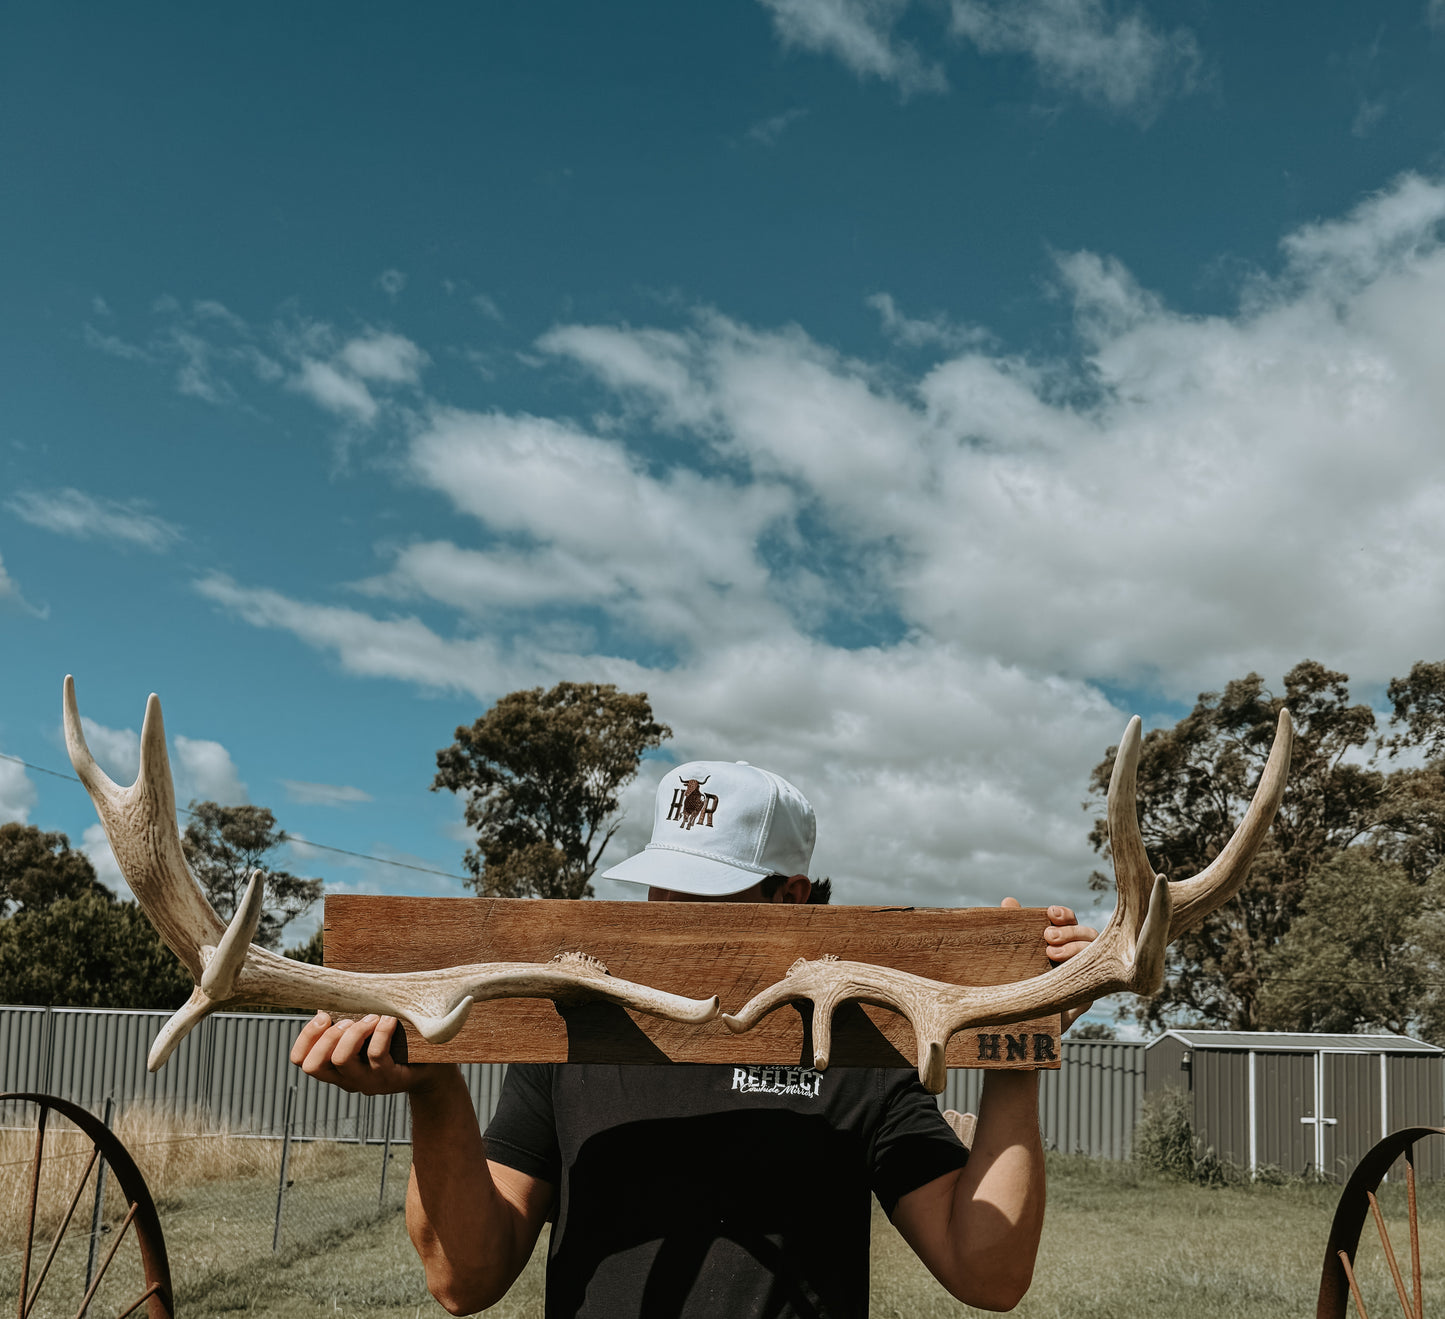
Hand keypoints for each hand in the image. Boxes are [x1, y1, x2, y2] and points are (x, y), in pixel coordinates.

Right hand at [289, 1011, 436, 1095]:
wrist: (433, 1070)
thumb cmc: (398, 1044)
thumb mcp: (369, 1032)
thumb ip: (351, 1019)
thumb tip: (334, 992)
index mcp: (335, 1067)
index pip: (300, 1060)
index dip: (304, 1038)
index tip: (323, 1016)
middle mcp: (347, 1078)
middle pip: (313, 1065)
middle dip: (326, 1036)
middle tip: (347, 1020)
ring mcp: (367, 1081)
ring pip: (342, 1059)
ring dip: (353, 1031)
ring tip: (372, 1017)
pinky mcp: (389, 1079)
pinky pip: (376, 1055)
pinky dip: (381, 1032)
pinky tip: (390, 1020)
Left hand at [1000, 897, 1099, 1031]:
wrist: (1016, 1021)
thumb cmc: (1018, 980)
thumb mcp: (1014, 952)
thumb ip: (1014, 926)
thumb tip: (1008, 901)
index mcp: (1062, 941)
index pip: (1071, 922)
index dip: (1065, 915)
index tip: (1051, 913)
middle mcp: (1077, 957)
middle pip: (1088, 935)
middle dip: (1070, 932)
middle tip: (1048, 937)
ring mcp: (1084, 976)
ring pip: (1093, 956)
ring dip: (1076, 949)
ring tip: (1050, 953)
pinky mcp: (1085, 1000)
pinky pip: (1093, 988)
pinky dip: (1083, 979)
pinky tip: (1066, 976)